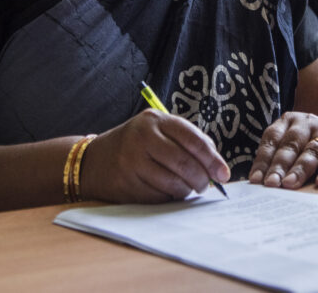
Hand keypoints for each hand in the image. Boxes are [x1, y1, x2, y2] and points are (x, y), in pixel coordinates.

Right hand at [79, 109, 229, 202]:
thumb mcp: (157, 131)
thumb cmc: (135, 145)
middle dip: (202, 179)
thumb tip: (217, 166)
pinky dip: (170, 198)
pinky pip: (159, 196)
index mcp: (155, 120)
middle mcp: (142, 137)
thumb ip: (186, 141)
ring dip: (187, 190)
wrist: (93, 160)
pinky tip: (169, 193)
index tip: (223, 173)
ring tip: (188, 189)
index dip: (212, 158)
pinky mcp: (126, 184)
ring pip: (173, 182)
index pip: (193, 139)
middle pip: (185, 163)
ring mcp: (132, 161)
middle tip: (206, 186)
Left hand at [248, 112, 317, 189]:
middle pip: (291, 145)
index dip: (263, 160)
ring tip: (289, 184)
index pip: (272, 140)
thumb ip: (276, 162)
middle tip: (271, 183)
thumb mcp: (291, 149)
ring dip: (300, 169)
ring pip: (312, 151)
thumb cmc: (308, 151)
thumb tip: (258, 185)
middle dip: (279, 165)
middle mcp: (307, 123)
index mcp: (288, 121)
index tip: (255, 180)